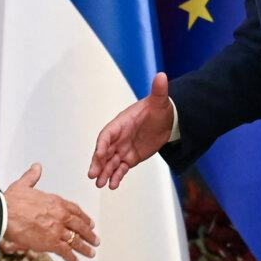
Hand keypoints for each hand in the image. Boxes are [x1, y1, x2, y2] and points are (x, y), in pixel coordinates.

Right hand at [2, 163, 98, 260]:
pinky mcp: (51, 242)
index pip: (75, 210)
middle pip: (80, 226)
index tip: (89, 223)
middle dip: (89, 234)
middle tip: (95, 239)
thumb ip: (32, 177)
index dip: (84, 218)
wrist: (5, 213)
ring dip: (84, 247)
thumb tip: (36, 168)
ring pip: (76, 240)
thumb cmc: (12, 201)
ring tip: (90, 252)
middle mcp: (60, 215)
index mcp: (56, 201)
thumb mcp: (24, 184)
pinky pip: (65, 251)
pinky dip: (71, 257)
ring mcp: (57, 230)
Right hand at [88, 72, 173, 189]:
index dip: (102, 145)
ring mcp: (123, 148)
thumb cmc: (159, 109)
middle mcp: (119, 137)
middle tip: (93, 175)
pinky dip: (116, 177)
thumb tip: (162, 75)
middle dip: (98, 163)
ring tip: (101, 184)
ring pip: (110, 162)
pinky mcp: (130, 158)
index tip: (100, 155)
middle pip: (104, 151)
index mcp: (121, 123)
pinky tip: (113, 185)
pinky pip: (121, 168)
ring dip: (105, 173)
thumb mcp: (160, 101)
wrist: (167, 121)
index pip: (107, 134)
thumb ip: (159, 90)